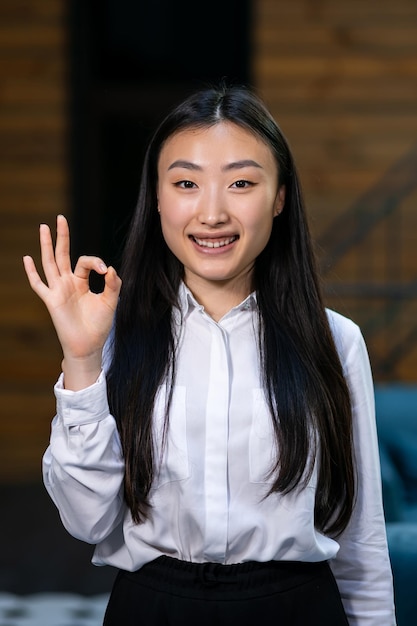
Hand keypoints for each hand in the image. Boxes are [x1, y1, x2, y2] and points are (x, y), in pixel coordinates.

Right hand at [23, 215, 121, 388]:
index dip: (96, 262)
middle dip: (62, 236)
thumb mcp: (110, 302)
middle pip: (63, 254)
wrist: (88, 346)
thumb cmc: (98, 325)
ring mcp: (58, 290)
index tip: (106, 271)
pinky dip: (32, 273)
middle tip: (60, 217)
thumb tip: (111, 269)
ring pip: (50, 263)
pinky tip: (27, 259)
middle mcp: (68, 283)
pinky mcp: (51, 300)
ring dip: (46, 245)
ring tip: (43, 227)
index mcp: (81, 282)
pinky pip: (39, 285)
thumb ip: (113, 285)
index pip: (85, 261)